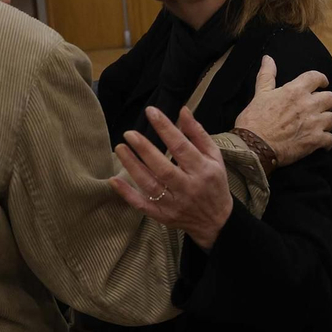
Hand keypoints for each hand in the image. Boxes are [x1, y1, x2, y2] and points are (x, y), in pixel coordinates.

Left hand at [110, 107, 233, 249]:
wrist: (216, 220)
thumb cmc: (214, 182)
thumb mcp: (213, 156)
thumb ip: (197, 133)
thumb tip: (182, 111)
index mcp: (203, 170)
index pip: (181, 147)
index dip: (165, 128)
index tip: (151, 112)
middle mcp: (188, 188)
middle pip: (163, 168)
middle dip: (145, 149)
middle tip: (129, 133)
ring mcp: (174, 204)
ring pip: (150, 186)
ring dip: (133, 167)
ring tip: (120, 148)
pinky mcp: (163, 216)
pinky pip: (142, 206)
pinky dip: (127, 194)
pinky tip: (114, 180)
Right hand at [233, 56, 331, 166]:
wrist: (254, 147)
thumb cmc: (254, 120)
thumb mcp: (260, 94)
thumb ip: (267, 75)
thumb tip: (268, 59)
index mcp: (295, 91)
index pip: (316, 77)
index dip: (321, 80)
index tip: (322, 83)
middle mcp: (308, 104)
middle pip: (330, 98)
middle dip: (326, 101)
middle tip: (320, 106)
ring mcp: (314, 123)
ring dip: (327, 121)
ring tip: (320, 124)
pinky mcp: (315, 141)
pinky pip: (330, 139)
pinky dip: (327, 141)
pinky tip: (321, 143)